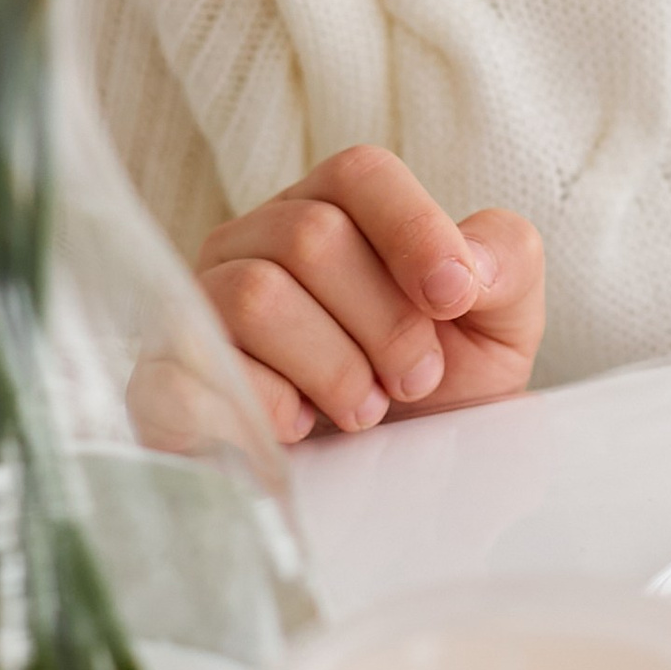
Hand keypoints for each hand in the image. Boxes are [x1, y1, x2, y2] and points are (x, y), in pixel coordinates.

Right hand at [198, 145, 544, 446]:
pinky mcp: (165, 379)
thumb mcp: (496, 327)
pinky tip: (298, 429)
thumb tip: (470, 262)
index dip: (414, 229)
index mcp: (332, 211)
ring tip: (365, 410)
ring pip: (255, 296)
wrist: (377, 495)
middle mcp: (255, 243)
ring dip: (333, 367)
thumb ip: (505, 263)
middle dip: (384, 321)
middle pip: (310, 236)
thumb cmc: (432, 396)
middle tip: (415, 381)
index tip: (455, 299)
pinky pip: (198, 369)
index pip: (358, 174)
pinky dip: (266, 405)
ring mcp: (200, 306)